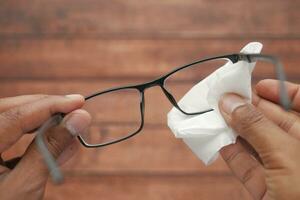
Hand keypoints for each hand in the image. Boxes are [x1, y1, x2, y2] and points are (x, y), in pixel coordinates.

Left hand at [0, 95, 90, 199]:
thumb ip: (51, 148)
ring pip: (7, 117)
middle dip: (43, 106)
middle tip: (73, 107)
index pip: (15, 116)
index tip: (79, 102)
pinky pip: (7, 131)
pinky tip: (50, 138)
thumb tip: (80, 119)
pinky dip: (30, 133)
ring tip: (66, 123)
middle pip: (8, 109)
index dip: (50, 106)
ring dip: (38, 118)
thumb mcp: (26, 186)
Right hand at [219, 79, 299, 199]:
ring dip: (236, 130)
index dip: (282, 91)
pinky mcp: (268, 191)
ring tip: (216, 116)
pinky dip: (232, 153)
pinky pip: (248, 166)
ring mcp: (286, 173)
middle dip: (250, 109)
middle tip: (225, 99)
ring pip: (258, 144)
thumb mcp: (287, 155)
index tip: (255, 85)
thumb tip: (230, 102)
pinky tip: (218, 140)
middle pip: (276, 122)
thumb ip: (256, 126)